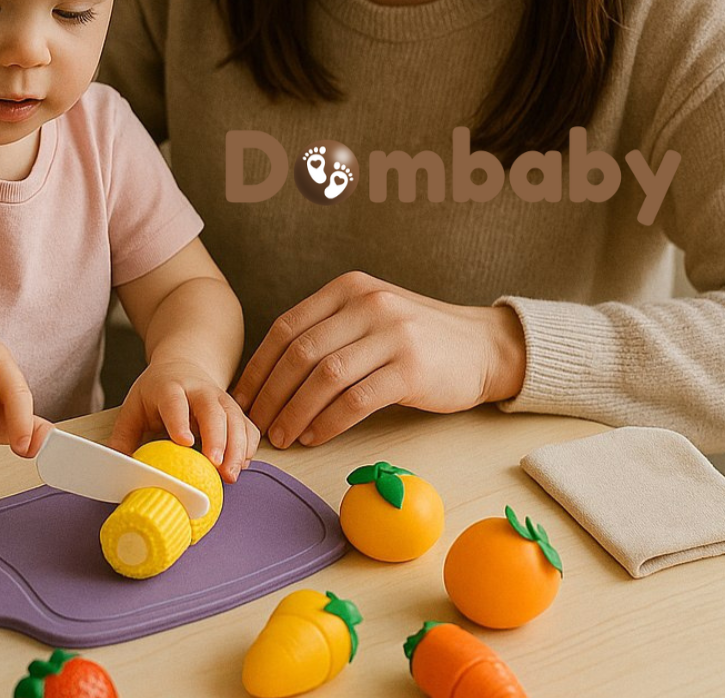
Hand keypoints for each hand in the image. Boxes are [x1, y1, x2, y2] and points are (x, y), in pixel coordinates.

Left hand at [108, 358, 260, 482]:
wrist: (184, 364)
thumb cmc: (159, 390)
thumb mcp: (135, 405)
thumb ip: (124, 435)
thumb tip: (116, 467)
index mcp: (170, 387)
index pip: (175, 402)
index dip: (180, 421)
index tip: (184, 442)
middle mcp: (200, 390)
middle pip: (213, 410)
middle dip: (217, 438)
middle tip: (216, 464)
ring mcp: (221, 399)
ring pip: (236, 419)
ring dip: (237, 447)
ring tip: (231, 475)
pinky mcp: (236, 410)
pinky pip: (248, 427)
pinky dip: (247, 447)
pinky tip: (241, 465)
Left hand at [230, 272, 525, 448]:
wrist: (482, 346)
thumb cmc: (417, 337)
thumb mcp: (370, 315)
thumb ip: (328, 330)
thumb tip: (270, 373)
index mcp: (348, 289)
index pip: (287, 327)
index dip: (259, 366)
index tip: (241, 397)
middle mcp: (367, 304)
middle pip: (300, 352)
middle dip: (271, 393)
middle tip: (255, 424)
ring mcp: (392, 334)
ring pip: (325, 377)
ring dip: (295, 411)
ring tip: (281, 436)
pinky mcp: (412, 369)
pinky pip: (356, 399)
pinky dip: (328, 422)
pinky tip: (315, 436)